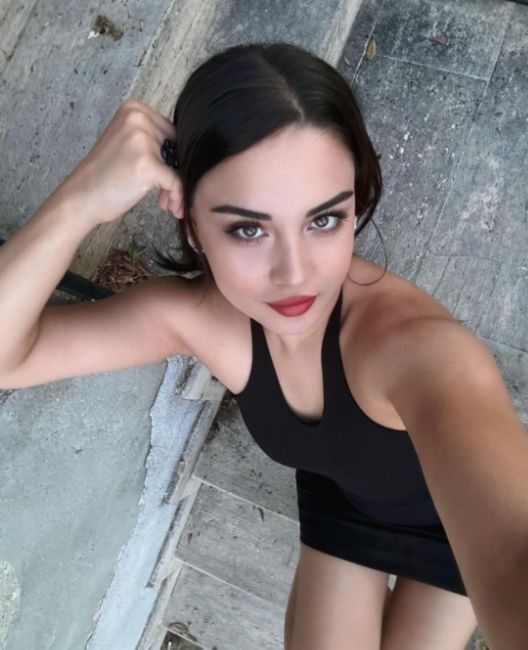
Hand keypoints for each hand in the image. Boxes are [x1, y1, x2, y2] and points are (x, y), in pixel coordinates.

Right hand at [49, 98, 182, 225]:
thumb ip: (153, 139)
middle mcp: (138, 118)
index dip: (176, 157)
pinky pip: (176, 182)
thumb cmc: (105, 176)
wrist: (81, 197)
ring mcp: (142, 140)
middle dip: (177, 173)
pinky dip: (178, 197)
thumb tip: (189, 150)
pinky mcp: (147, 164)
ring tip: (168, 202)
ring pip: (180, 165)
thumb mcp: (128, 144)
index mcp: (134, 108)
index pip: (173, 132)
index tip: (170, 177)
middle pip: (179, 147)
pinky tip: (172, 207)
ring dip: (177, 187)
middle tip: (168, 195)